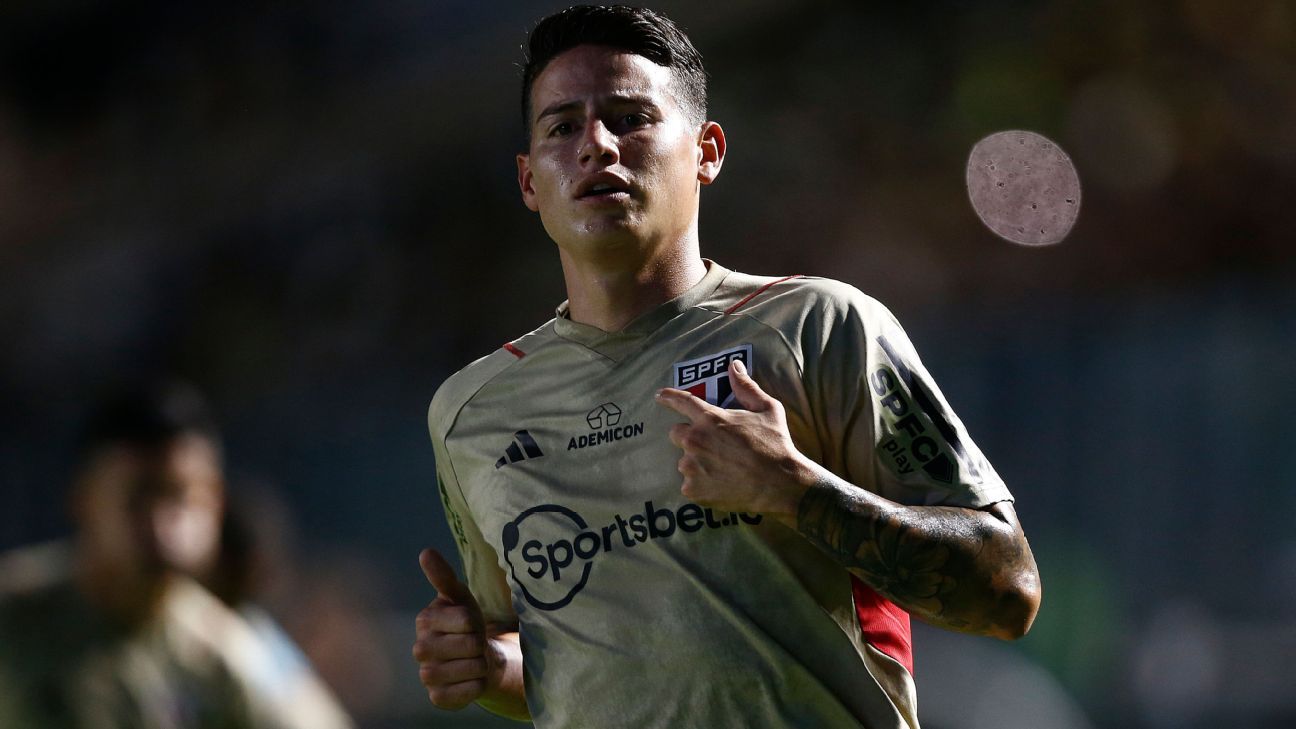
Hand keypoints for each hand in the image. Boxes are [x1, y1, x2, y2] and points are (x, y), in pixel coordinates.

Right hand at [412, 548, 499, 710]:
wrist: (476, 657)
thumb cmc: (467, 623)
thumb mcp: (460, 597)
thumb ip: (443, 576)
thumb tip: (425, 552)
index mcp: (424, 620)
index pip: (466, 619)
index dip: (478, 621)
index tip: (473, 623)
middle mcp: (420, 649)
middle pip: (469, 645)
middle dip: (480, 643)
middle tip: (475, 643)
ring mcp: (426, 675)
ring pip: (469, 669)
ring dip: (480, 664)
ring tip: (474, 660)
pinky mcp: (437, 697)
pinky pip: (466, 693)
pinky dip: (476, 685)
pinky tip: (472, 678)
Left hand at [654, 359, 817, 523]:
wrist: (780, 484)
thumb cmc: (775, 444)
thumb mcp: (768, 409)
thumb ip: (746, 387)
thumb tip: (733, 365)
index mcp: (710, 418)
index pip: (682, 402)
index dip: (669, 397)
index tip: (659, 396)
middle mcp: (695, 440)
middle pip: (676, 434)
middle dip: (689, 437)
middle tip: (712, 446)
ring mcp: (692, 466)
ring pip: (685, 461)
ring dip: (697, 463)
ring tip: (722, 469)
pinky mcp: (693, 489)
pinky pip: (690, 484)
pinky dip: (701, 485)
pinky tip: (720, 485)